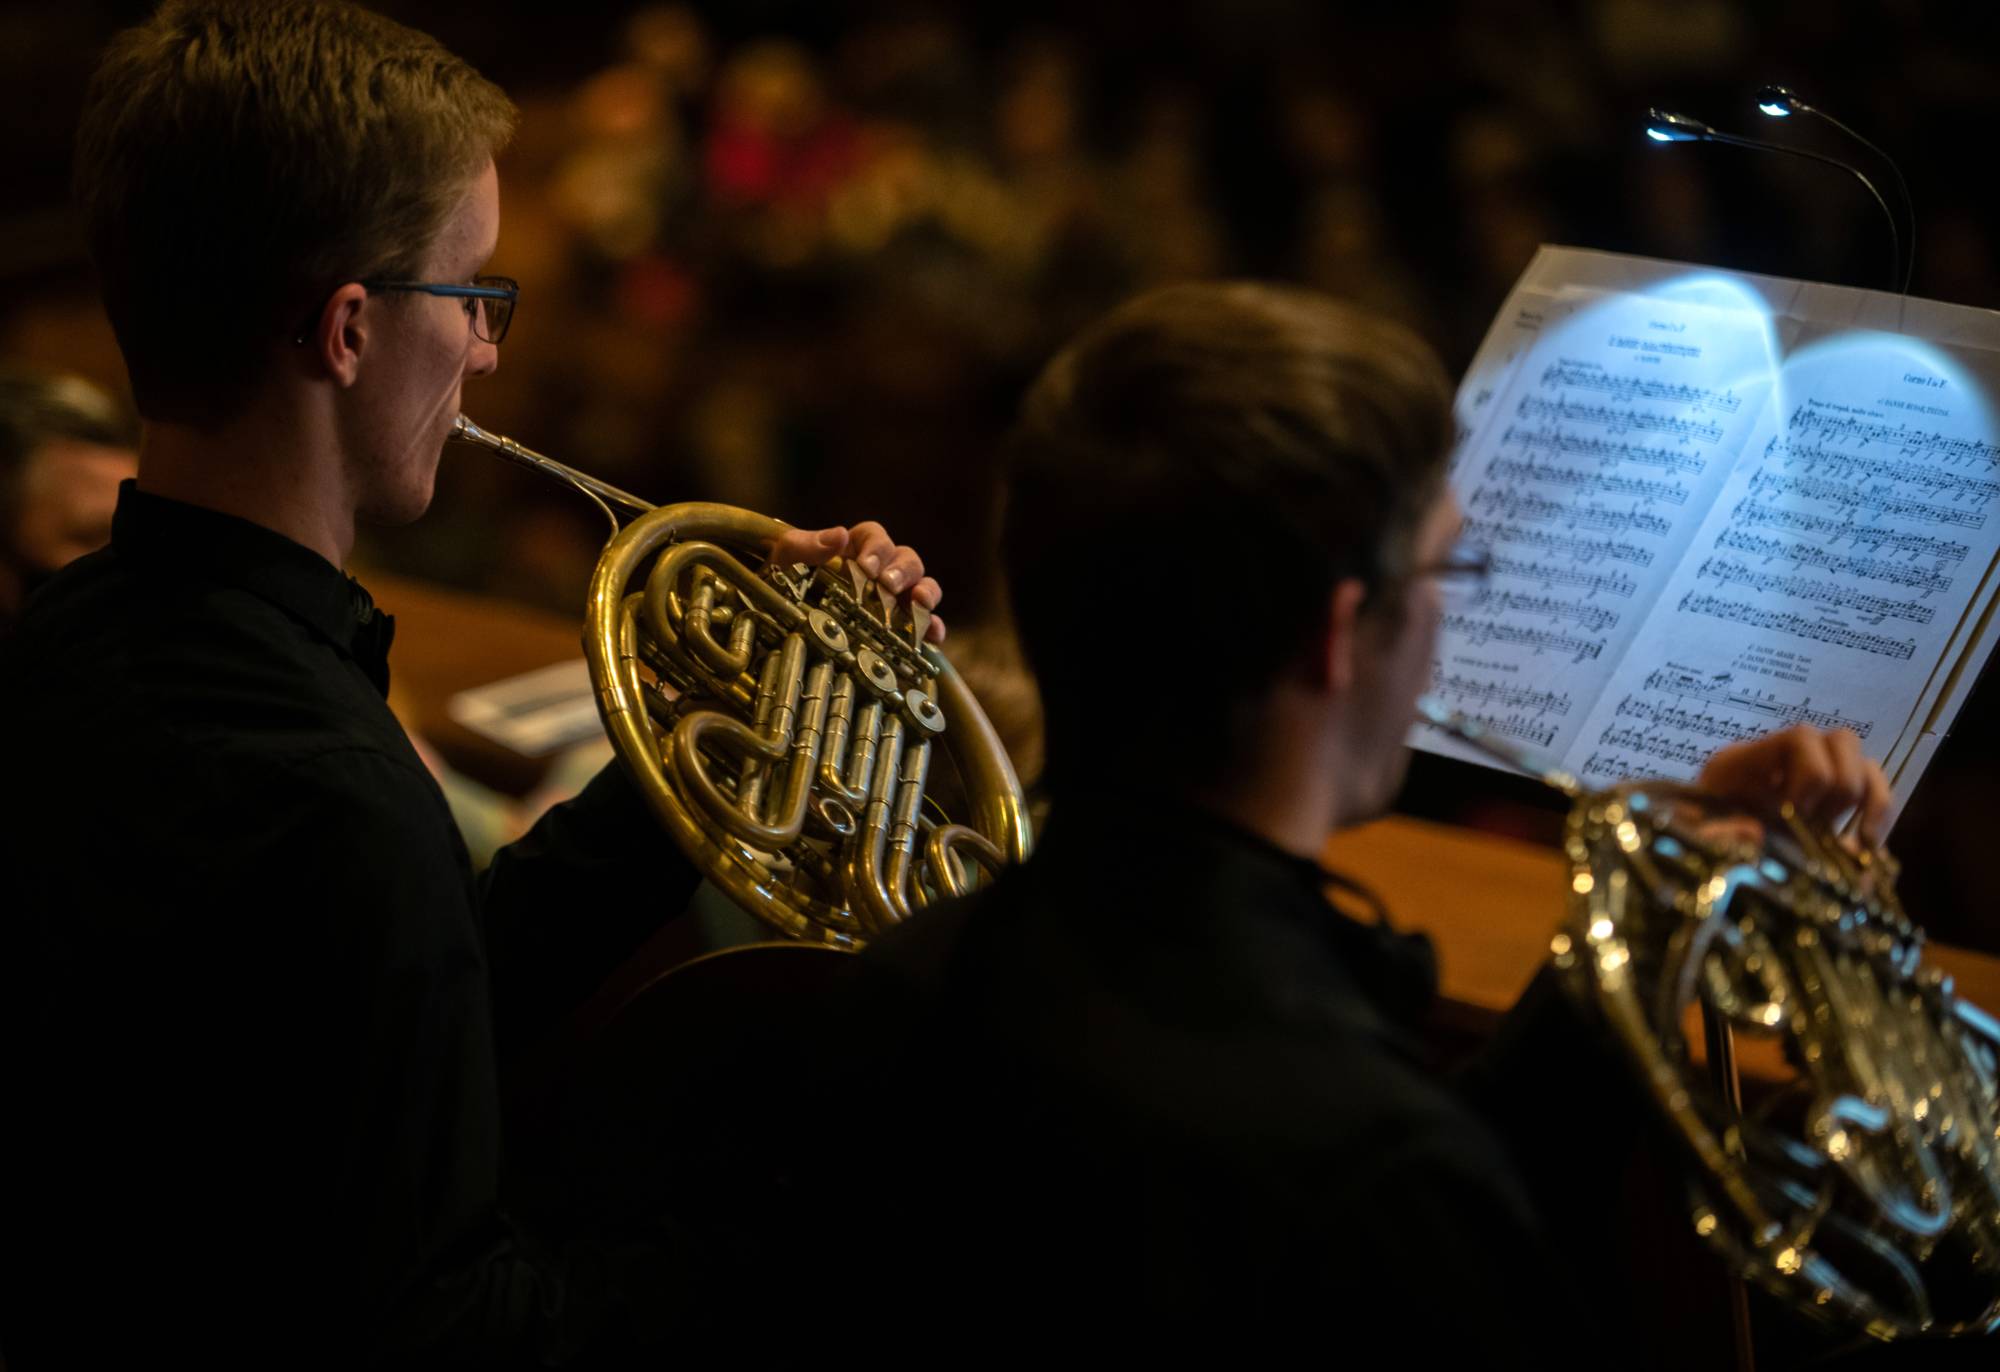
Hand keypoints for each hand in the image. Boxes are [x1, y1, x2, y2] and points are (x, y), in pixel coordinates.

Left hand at [769, 520, 945, 643]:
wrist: (773, 631)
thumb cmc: (778, 587)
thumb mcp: (782, 563)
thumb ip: (805, 546)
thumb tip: (840, 535)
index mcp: (853, 550)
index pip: (875, 536)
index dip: (877, 547)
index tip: (867, 564)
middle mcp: (880, 573)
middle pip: (906, 560)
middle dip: (902, 571)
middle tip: (888, 586)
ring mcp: (893, 601)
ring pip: (922, 587)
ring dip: (926, 592)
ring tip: (919, 603)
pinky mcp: (900, 631)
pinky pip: (925, 625)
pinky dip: (932, 628)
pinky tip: (932, 635)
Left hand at [1695, 725, 1891, 845]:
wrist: (1696, 865)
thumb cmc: (1692, 847)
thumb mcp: (1693, 840)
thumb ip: (1715, 836)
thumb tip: (1756, 832)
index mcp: (1744, 760)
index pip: (1800, 738)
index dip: (1810, 776)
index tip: (1795, 816)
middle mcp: (1782, 760)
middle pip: (1841, 742)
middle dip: (1835, 791)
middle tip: (1813, 829)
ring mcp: (1811, 778)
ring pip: (1864, 764)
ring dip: (1860, 803)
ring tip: (1838, 842)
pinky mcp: (1830, 804)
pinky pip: (1874, 791)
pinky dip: (1878, 816)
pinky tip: (1864, 849)